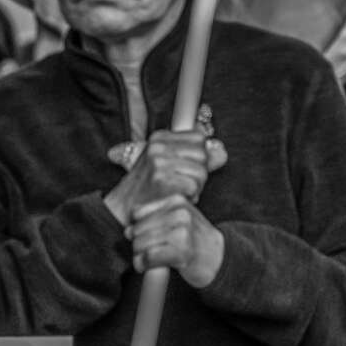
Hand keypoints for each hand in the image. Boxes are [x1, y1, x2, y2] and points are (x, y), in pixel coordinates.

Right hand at [104, 129, 226, 225]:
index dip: (198, 156)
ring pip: (200, 172)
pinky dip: (189, 196)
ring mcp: (159, 162)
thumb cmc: (149, 187)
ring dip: (195, 187)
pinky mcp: (161, 180)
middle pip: (202, 155)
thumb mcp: (169, 164)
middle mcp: (158, 146)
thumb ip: (196, 157)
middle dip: (199, 173)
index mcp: (159, 137)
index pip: (199, 138)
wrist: (123, 208)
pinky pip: (193, 186)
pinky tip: (176, 197)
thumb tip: (221, 152)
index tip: (184, 168)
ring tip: (178, 191)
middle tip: (182, 183)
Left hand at [127, 194, 225, 287]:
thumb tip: (126, 231)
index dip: (137, 227)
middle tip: (148, 251)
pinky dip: (143, 264)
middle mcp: (179, 213)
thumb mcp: (175, 220)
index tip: (147, 236)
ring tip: (148, 259)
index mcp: (176, 201)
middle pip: (136, 229)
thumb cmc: (191, 239)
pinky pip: (148, 257)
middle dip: (137, 243)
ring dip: (138, 256)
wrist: (218, 258)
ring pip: (140, 243)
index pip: (137, 213)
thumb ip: (152, 219)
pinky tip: (148, 266)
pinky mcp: (182, 251)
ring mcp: (182, 232)